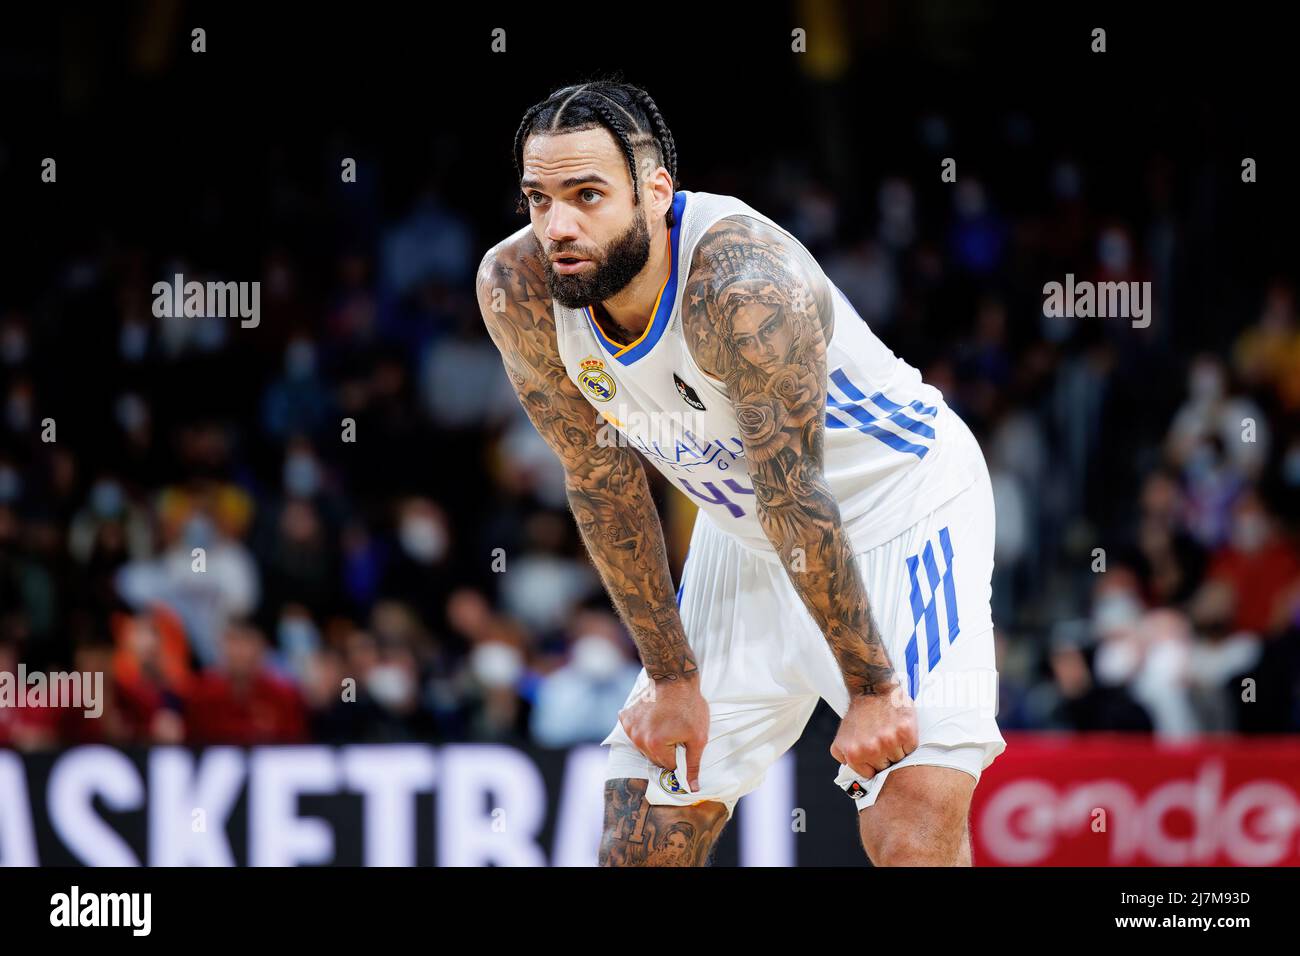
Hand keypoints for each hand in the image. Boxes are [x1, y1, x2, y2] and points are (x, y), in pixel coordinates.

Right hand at [618, 675, 708, 791]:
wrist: (674, 676)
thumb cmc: (689, 706)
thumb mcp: (698, 737)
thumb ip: (693, 764)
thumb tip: (693, 788)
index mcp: (655, 745)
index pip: (668, 766)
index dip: (680, 755)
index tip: (684, 741)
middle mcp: (638, 739)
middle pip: (654, 758)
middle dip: (667, 750)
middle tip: (676, 731)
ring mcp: (629, 727)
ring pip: (644, 747)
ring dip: (654, 741)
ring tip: (666, 724)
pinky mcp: (625, 717)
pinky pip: (634, 733)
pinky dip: (643, 729)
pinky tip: (654, 718)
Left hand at [830, 680, 917, 780]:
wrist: (871, 689)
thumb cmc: (858, 714)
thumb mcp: (841, 738)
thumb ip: (844, 758)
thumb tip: (852, 776)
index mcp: (855, 754)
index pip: (870, 774)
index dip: (873, 764)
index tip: (873, 754)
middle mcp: (872, 749)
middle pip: (887, 767)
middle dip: (885, 756)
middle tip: (881, 740)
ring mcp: (890, 741)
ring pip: (901, 759)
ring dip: (897, 748)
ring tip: (890, 733)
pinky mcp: (906, 732)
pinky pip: (912, 747)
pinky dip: (908, 740)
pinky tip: (898, 729)